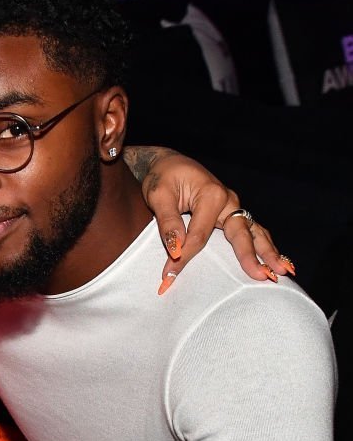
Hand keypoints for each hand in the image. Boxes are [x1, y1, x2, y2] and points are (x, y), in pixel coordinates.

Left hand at [135, 148, 291, 292]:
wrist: (167, 163)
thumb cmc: (163, 177)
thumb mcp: (159, 196)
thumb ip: (168, 223)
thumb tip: (176, 250)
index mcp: (211, 195)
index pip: (199, 235)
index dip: (185, 257)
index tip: (169, 276)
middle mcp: (228, 200)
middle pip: (241, 233)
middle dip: (250, 257)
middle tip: (261, 277)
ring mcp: (233, 207)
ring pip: (254, 232)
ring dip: (268, 253)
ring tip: (282, 272)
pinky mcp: (232, 213)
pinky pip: (251, 231)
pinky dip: (264, 246)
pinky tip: (276, 261)